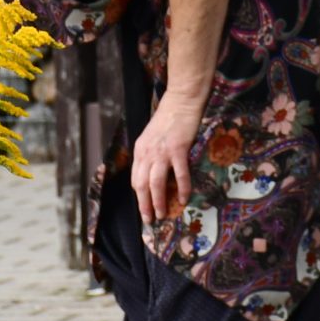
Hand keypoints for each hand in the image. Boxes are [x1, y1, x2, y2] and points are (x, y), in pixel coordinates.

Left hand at [130, 96, 200, 223]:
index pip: (135, 179)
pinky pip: (179, 174)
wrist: (181, 100)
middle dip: (144, 205)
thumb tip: (153, 171)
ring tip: (162, 214)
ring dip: (158, 202)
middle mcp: (147, 153)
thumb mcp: (151, 136)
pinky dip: (182, 188)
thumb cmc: (169, 117)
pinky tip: (184, 198)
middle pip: (142, 185)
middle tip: (149, 220)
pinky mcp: (178, 150)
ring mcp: (162, 152)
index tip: (145, 208)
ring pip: (156, 183)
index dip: (139, 196)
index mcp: (140, 150)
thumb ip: (150, 153)